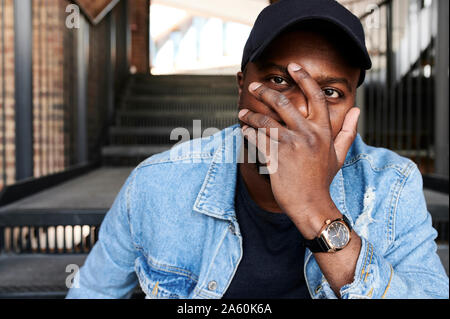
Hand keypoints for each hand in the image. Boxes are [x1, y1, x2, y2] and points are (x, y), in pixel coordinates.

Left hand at [238, 63, 359, 236]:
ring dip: (251, 115)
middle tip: (254, 87)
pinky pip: (257, 138)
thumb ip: (347, 131)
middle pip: (283, 103)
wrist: (312, 205)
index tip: (293, 66)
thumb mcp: (339, 155)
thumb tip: (357, 112)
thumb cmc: (323, 180)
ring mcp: (291, 145)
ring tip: (242, 113)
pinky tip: (244, 130)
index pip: (315, 96)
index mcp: (323, 131)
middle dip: (265, 92)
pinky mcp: (276, 157)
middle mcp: (307, 134)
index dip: (304, 77)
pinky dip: (248, 132)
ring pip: (265, 121)